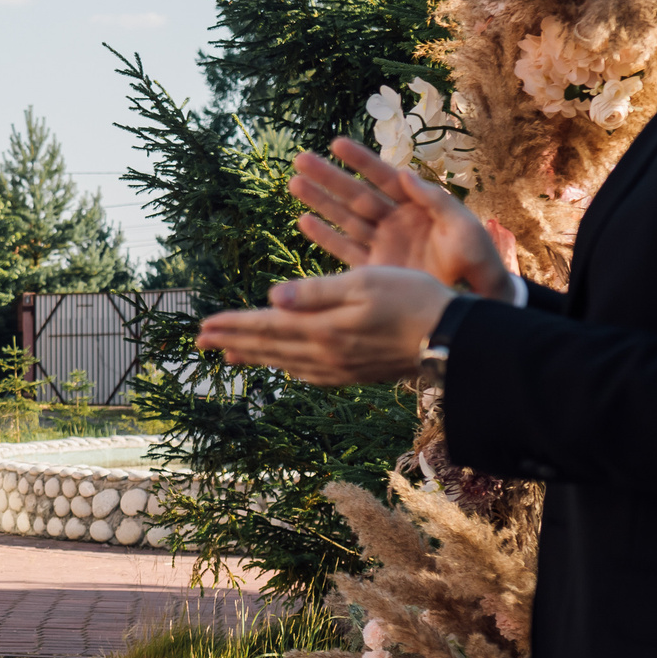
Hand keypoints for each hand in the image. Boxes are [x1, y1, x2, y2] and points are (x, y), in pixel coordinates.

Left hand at [195, 268, 453, 386]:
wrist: (455, 340)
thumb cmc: (413, 299)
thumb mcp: (364, 282)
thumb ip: (315, 292)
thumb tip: (270, 297)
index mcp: (322, 330)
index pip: (265, 326)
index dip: (233, 325)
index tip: (204, 325)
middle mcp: (325, 355)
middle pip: (269, 347)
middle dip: (234, 342)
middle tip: (201, 341)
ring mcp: (340, 369)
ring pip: (286, 362)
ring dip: (256, 356)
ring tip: (231, 354)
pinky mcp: (355, 375)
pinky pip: (308, 373)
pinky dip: (287, 366)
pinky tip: (283, 364)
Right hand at [292, 139, 515, 299]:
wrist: (475, 297)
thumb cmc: (476, 258)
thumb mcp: (463, 226)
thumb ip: (436, 201)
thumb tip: (405, 174)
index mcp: (416, 205)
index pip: (384, 178)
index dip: (361, 161)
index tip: (336, 144)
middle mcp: (394, 221)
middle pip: (355, 194)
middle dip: (328, 177)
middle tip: (301, 159)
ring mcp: (382, 244)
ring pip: (344, 218)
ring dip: (319, 201)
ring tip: (294, 183)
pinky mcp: (374, 270)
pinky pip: (345, 250)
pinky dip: (325, 237)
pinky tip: (304, 221)